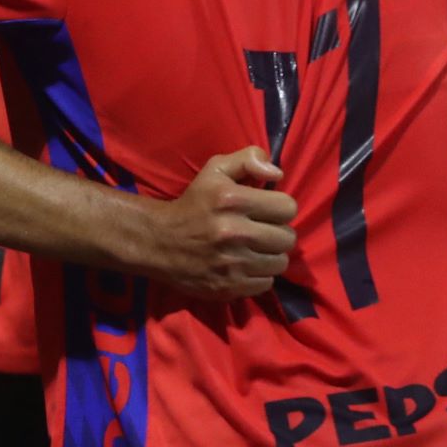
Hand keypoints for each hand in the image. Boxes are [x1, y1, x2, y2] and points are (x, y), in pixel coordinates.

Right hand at [138, 147, 298, 300]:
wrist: (159, 242)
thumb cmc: (193, 204)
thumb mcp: (215, 170)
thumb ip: (248, 159)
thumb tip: (277, 172)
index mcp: (232, 200)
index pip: (288, 208)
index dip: (279, 207)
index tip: (266, 210)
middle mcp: (234, 232)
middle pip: (287, 237)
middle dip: (277, 232)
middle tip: (260, 230)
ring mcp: (232, 263)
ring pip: (280, 262)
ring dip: (270, 255)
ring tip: (254, 249)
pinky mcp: (229, 287)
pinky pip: (266, 283)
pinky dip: (259, 275)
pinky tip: (244, 265)